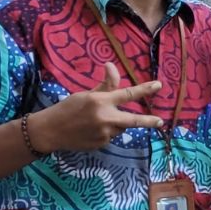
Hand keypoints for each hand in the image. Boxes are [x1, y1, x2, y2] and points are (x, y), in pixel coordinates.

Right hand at [30, 63, 166, 150]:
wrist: (50, 131)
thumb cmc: (68, 108)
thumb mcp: (86, 94)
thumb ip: (105, 85)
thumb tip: (111, 65)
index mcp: (100, 101)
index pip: (128, 94)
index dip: (145, 89)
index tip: (159, 85)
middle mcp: (105, 118)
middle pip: (134, 120)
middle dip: (149, 121)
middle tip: (160, 121)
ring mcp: (104, 133)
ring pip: (121, 127)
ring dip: (116, 123)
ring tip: (96, 121)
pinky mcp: (102, 144)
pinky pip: (111, 136)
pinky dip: (106, 132)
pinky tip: (91, 130)